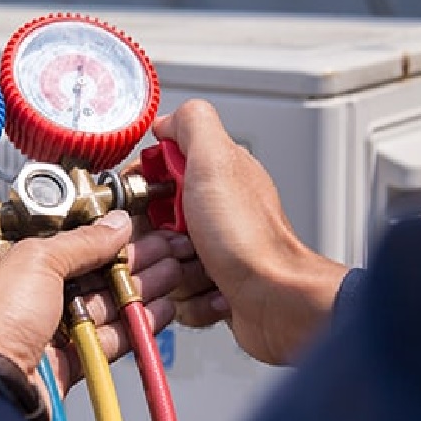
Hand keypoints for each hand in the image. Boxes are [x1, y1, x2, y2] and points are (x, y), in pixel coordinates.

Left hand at [0, 211, 189, 403]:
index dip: (92, 239)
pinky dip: (131, 327)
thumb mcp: (35, 261)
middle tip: (160, 252)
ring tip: (171, 275)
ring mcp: (37, 337)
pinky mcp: (60, 368)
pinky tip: (158, 311)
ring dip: (134, 292)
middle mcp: (13, 304)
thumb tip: (114, 224)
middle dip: (124, 264)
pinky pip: (102, 342)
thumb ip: (80, 242)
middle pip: (80, 278)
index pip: (51, 247)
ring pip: (96, 310)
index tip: (126, 232)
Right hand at [153, 100, 347, 364]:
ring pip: (160, 264)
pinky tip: (213, 291)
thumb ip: (192, 124)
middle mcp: (214, 213)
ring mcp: (214, 252)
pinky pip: (177, 296)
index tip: (147, 203)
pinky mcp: (213, 288)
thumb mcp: (216, 161)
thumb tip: (166, 120)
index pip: (153, 177)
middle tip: (179, 241)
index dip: (141, 191)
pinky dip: (189, 300)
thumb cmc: (251, 239)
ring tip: (202, 270)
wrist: (279, 300)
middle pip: (150, 225)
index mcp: (212, 178)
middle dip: (154, 240)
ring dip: (172, 273)